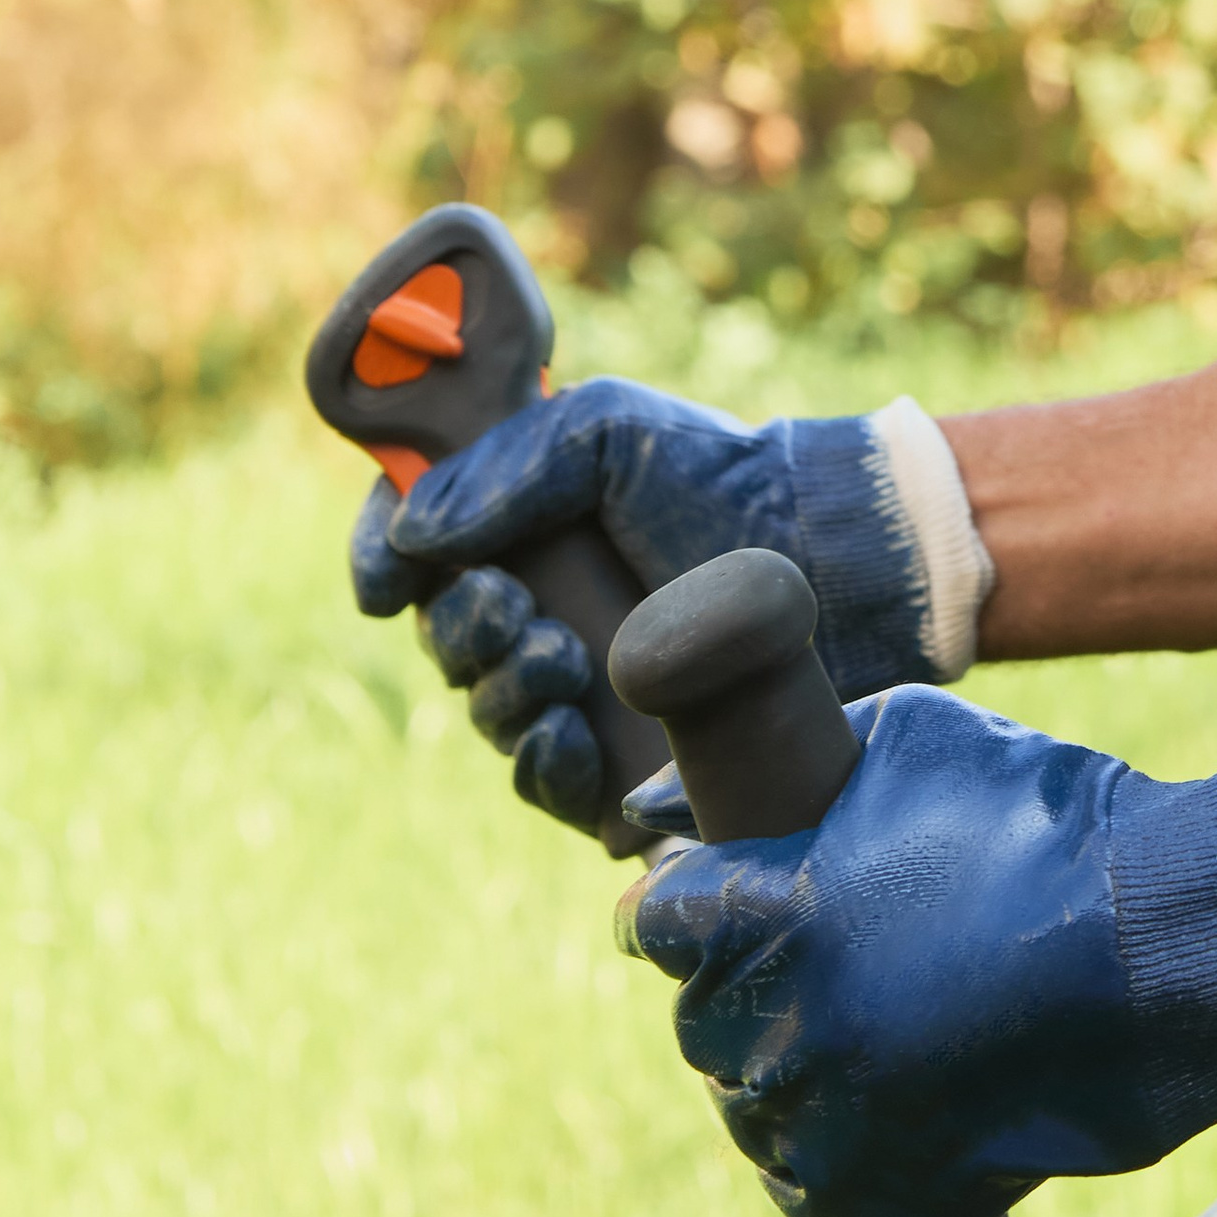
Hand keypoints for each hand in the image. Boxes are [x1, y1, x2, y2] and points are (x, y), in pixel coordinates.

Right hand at [348, 382, 993, 825]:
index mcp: (522, 523)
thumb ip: (509, 463)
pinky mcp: (618, 763)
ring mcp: (577, 689)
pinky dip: (539, 764)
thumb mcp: (613, 432)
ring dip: (502, 692)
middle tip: (513, 611)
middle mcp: (539, 605)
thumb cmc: (724, 481)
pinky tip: (566, 738)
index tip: (379, 583)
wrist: (838, 564)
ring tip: (563, 659)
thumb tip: (415, 531)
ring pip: (486, 714)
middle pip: (441, 636)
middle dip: (458, 629)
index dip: (378, 558)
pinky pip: (543, 784)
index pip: (412, 541)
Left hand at [621, 688, 1216, 1216]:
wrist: (1176, 938)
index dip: (681, 911)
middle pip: (705, 1028)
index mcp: (771, 913)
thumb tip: (664, 806)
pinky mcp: (906, 1202)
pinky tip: (894, 1138)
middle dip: (745, 996)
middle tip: (819, 971)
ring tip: (869, 1049)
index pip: (653, 925)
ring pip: (761, 1127)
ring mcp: (843, 1125)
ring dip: (797, 1091)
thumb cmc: (1051, 822)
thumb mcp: (916, 743)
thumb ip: (792, 764)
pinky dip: (853, 1189)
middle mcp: (789, 1027)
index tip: (711, 908)